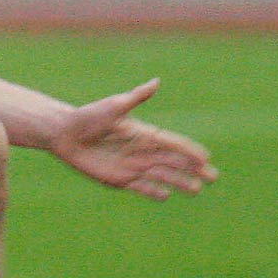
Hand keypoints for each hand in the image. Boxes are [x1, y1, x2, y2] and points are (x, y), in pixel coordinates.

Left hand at [48, 79, 216, 200]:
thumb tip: (156, 81)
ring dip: (179, 183)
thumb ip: (136, 98)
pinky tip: (165, 196)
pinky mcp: (118, 179)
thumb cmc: (87, 117)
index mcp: (143, 134)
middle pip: (174, 163)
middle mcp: (142, 152)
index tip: (206, 157)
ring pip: (162, 177)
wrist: (63, 134)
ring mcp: (131, 167)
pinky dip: (153, 192)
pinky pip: (140, 188)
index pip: (173, 144)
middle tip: (213, 178)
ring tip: (196, 189)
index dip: (189, 150)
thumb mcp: (113, 107)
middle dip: (194, 169)